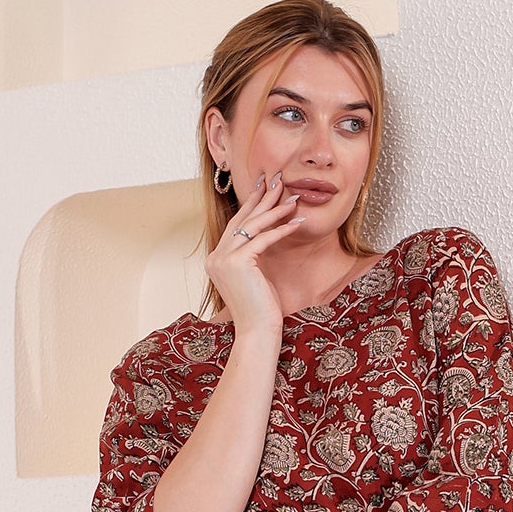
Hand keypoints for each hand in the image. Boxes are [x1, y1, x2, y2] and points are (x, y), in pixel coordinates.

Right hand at [205, 170, 303, 339]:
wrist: (257, 331)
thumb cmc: (260, 308)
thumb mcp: (253, 276)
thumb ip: (251, 255)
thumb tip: (264, 234)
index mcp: (216, 259)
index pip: (235, 226)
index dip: (251, 205)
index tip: (264, 187)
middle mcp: (216, 256)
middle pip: (242, 220)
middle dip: (261, 198)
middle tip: (277, 179)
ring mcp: (223, 259)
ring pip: (252, 226)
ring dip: (274, 209)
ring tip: (291, 196)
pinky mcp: (238, 263)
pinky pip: (263, 239)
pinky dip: (281, 229)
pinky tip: (296, 221)